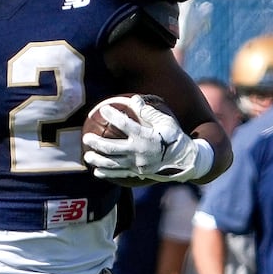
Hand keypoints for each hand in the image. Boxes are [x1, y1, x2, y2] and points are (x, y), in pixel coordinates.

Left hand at [83, 96, 210, 182]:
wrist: (186, 161)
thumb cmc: (175, 137)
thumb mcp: (166, 121)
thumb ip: (149, 112)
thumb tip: (135, 99)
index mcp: (145, 136)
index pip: (125, 124)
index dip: (113, 115)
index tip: (102, 109)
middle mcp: (139, 152)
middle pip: (112, 148)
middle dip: (97, 143)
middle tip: (86, 138)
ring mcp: (137, 165)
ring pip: (113, 163)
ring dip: (98, 160)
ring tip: (87, 157)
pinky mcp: (138, 174)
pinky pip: (120, 174)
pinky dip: (107, 173)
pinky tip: (97, 172)